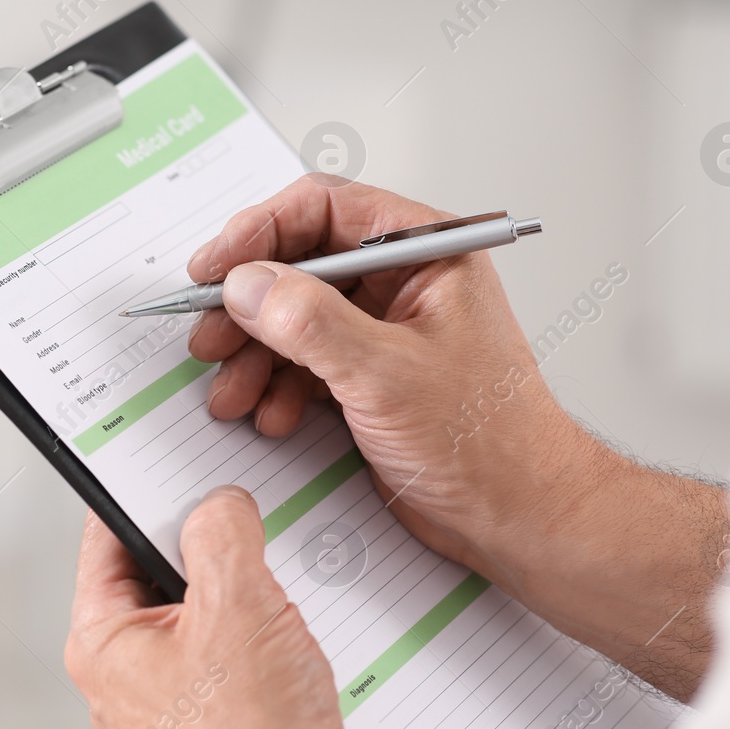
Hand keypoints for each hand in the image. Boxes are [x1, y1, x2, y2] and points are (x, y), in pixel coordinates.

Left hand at [65, 488, 397, 728]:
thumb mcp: (239, 606)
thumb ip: (222, 534)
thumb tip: (218, 505)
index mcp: (104, 641)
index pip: (106, 535)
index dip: (143, 491)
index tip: (174, 463)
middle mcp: (129, 673)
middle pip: (162, 570)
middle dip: (211, 549)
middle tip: (246, 534)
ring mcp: (174, 702)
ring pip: (208, 615)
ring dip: (249, 599)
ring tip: (278, 609)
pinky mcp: (219, 724)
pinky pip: (238, 656)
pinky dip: (269, 640)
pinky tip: (298, 649)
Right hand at [187, 176, 725, 700]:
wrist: (520, 518)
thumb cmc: (490, 442)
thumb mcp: (385, 373)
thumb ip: (309, 322)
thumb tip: (247, 284)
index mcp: (426, 252)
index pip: (325, 210)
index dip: (259, 232)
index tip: (214, 267)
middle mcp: (405, 283)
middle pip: (300, 266)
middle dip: (249, 305)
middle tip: (209, 335)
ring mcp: (386, 332)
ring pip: (296, 320)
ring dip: (254, 354)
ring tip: (229, 389)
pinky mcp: (373, 379)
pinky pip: (307, 364)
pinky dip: (278, 388)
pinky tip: (268, 415)